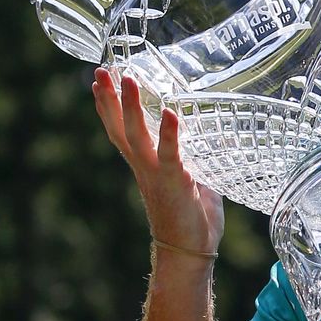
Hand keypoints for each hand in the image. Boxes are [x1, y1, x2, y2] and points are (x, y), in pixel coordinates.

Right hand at [92, 69, 223, 256]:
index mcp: (146, 165)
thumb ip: (202, 161)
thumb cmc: (193, 219)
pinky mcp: (173, 183)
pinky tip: (170, 113)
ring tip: (129, 80)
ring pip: (137, 136)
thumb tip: (219, 140)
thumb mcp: (198, 182)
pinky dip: (170, 134)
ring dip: (132, 107)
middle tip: (103, 70)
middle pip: (121, 127)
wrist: (190, 251)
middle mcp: (144, 167)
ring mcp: (156, 174)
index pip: (121, 130)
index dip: (110, 106)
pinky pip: (169, 155)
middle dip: (111, 99)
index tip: (101, 80)